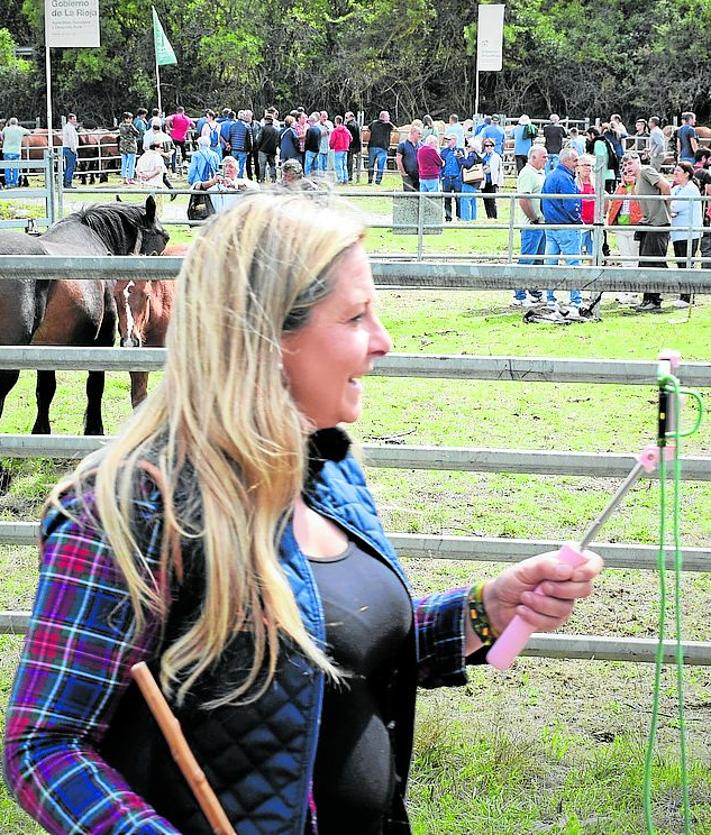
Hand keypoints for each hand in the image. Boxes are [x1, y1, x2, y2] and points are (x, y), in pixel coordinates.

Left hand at [483, 550, 602, 636]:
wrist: (497, 604)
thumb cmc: (511, 582)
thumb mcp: (524, 569)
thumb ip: (545, 566)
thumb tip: (567, 570)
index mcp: (562, 565)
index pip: (591, 562)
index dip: (590, 568)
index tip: (575, 574)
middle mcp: (566, 584)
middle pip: (585, 588)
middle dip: (561, 589)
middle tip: (542, 586)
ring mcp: (562, 603)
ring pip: (565, 608)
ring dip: (541, 603)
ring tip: (524, 597)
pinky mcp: (554, 620)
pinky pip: (552, 621)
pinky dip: (534, 615)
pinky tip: (523, 610)